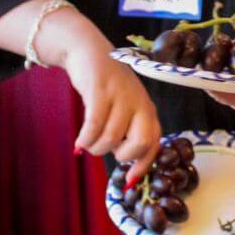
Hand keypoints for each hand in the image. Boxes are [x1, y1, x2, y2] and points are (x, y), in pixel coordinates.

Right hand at [64, 46, 161, 180]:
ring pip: (112, 137)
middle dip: (123, 155)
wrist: (89, 53)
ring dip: (96, 147)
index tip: (130, 181)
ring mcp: (121, 96)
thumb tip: (127, 165)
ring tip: (87, 143)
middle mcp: (139, 103)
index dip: (144, 165)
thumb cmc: (107, 88)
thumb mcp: (124, 109)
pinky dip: (86, 138)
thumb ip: (127, 132)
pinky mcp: (100, 90)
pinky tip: (80, 141)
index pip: (155, 142)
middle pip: (142, 141)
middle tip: (108, 151)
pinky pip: (94, 125)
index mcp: (148, 110)